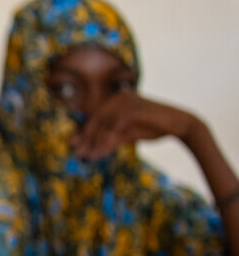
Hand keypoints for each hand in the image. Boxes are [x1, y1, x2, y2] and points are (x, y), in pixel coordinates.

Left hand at [72, 92, 204, 161]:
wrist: (180, 125)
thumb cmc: (153, 128)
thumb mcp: (126, 134)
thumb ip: (107, 139)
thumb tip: (85, 150)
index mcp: (116, 100)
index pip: (95, 117)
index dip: (84, 133)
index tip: (75, 147)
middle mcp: (119, 97)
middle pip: (96, 121)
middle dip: (87, 139)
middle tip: (79, 155)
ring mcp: (126, 102)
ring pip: (103, 125)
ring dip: (95, 143)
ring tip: (89, 158)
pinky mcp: (132, 110)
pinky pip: (114, 128)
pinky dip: (106, 142)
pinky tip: (101, 154)